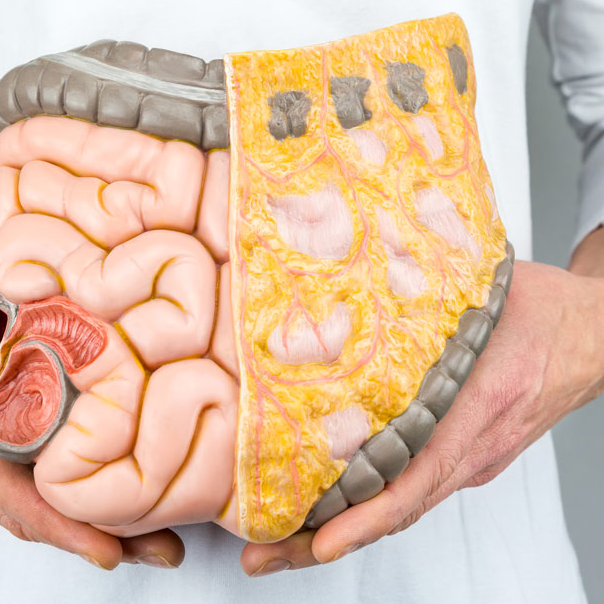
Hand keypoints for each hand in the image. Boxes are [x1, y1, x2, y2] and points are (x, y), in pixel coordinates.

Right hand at [0, 266, 183, 569]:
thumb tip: (39, 313)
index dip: (54, 517)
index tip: (105, 545)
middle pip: (22, 511)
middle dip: (93, 535)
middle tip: (163, 549)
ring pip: (24, 507)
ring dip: (87, 526)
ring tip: (154, 538)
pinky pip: (19, 488)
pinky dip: (65, 505)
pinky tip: (107, 504)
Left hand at [242, 259, 603, 575]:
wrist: (598, 338)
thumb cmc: (549, 313)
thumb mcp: (487, 292)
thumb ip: (429, 294)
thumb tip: (358, 280)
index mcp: (480, 408)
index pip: (418, 476)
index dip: (367, 515)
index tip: (320, 541)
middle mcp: (475, 448)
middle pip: (397, 508)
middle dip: (326, 538)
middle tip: (265, 556)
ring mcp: (472, 459)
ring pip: (401, 505)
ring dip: (341, 527)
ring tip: (279, 542)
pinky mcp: (468, 455)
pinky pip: (413, 487)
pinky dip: (368, 507)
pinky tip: (327, 506)